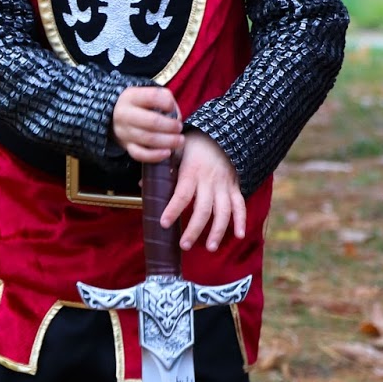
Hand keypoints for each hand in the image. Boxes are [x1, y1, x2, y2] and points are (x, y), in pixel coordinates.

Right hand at [112, 86, 181, 162]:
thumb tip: (176, 118)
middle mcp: (125, 114)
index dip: (167, 103)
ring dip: (168, 141)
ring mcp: (124, 132)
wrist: (115, 116)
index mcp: (132, 97)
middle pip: (152, 121)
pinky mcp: (126, 146)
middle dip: (171, 126)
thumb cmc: (139, 105)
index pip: (153, 97)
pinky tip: (167, 153)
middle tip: (179, 127)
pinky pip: (140, 154)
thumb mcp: (148, 95)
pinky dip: (155, 155)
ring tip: (179, 141)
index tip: (171, 108)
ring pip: (148, 139)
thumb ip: (165, 101)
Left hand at [160, 130, 245, 253]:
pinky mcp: (234, 188)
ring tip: (210, 248)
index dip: (173, 209)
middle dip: (194, 229)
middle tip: (184, 245)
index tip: (164, 223)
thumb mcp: (175, 151)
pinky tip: (238, 235)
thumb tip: (141, 185)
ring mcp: (224, 186)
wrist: (221, 134)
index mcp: (192, 172)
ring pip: (223, 211)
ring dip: (218, 231)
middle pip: (203, 209)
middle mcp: (209, 181)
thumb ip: (162, 169)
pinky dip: (241, 221)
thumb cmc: (193, 145)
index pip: (182, 194)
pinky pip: (240, 205)